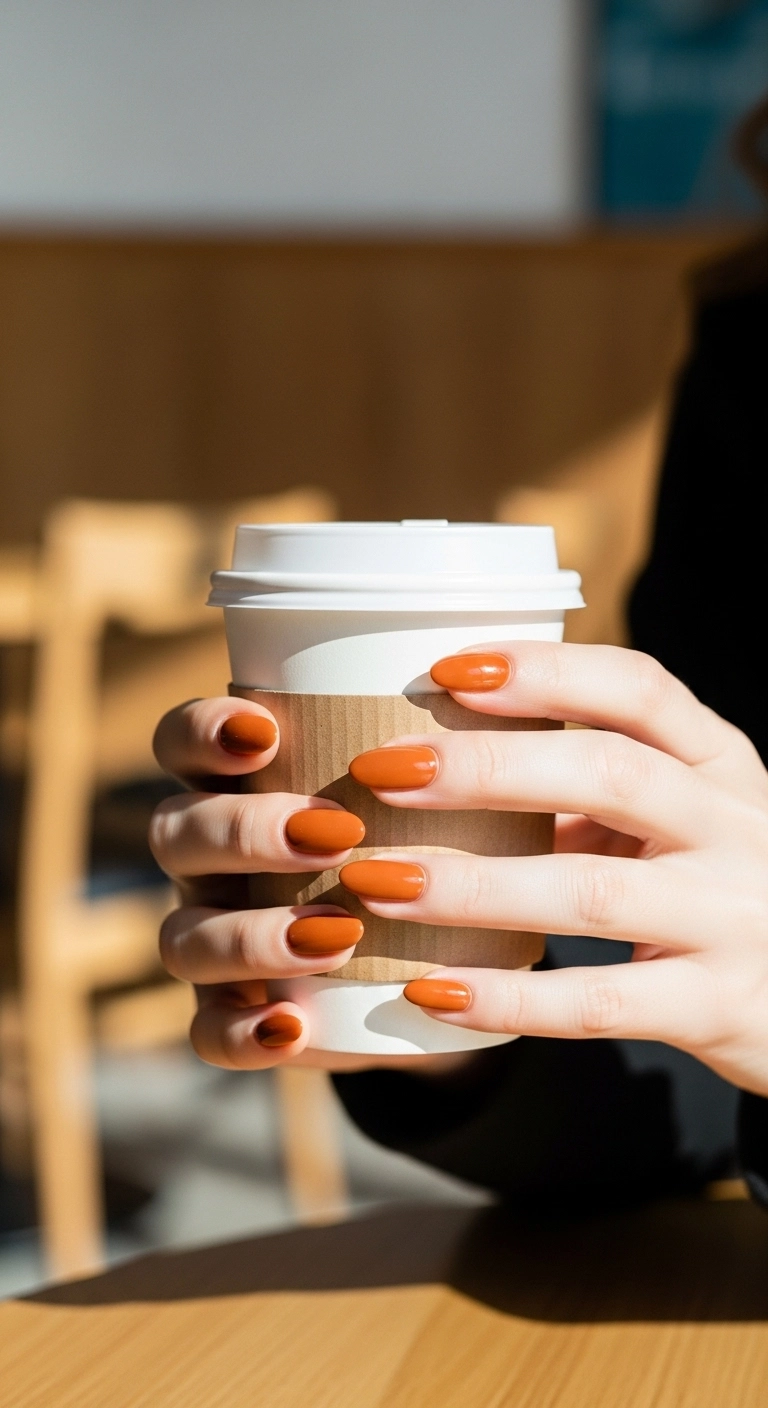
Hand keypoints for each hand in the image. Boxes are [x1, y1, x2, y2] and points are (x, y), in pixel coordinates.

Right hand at [149, 698, 458, 1073]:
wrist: (432, 957)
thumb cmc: (428, 837)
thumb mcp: (433, 782)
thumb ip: (437, 735)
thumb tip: (501, 667)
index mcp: (234, 782)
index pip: (182, 741)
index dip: (204, 731)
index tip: (267, 730)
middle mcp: (206, 856)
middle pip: (176, 833)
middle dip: (244, 829)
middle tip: (333, 831)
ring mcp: (209, 937)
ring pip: (181, 936)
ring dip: (250, 935)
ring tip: (335, 936)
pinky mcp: (231, 1017)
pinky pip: (205, 1033)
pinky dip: (241, 1033)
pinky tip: (293, 1028)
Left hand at [341, 643, 767, 1095]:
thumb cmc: (726, 894)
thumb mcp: (689, 821)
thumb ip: (598, 789)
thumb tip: (444, 758)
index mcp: (720, 764)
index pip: (639, 689)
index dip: (545, 672)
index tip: (448, 669)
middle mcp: (735, 828)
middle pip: (608, 773)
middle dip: (487, 767)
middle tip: (383, 770)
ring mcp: (733, 918)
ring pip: (593, 890)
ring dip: (474, 885)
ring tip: (377, 882)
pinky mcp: (717, 1007)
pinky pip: (599, 1002)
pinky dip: (509, 997)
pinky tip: (429, 989)